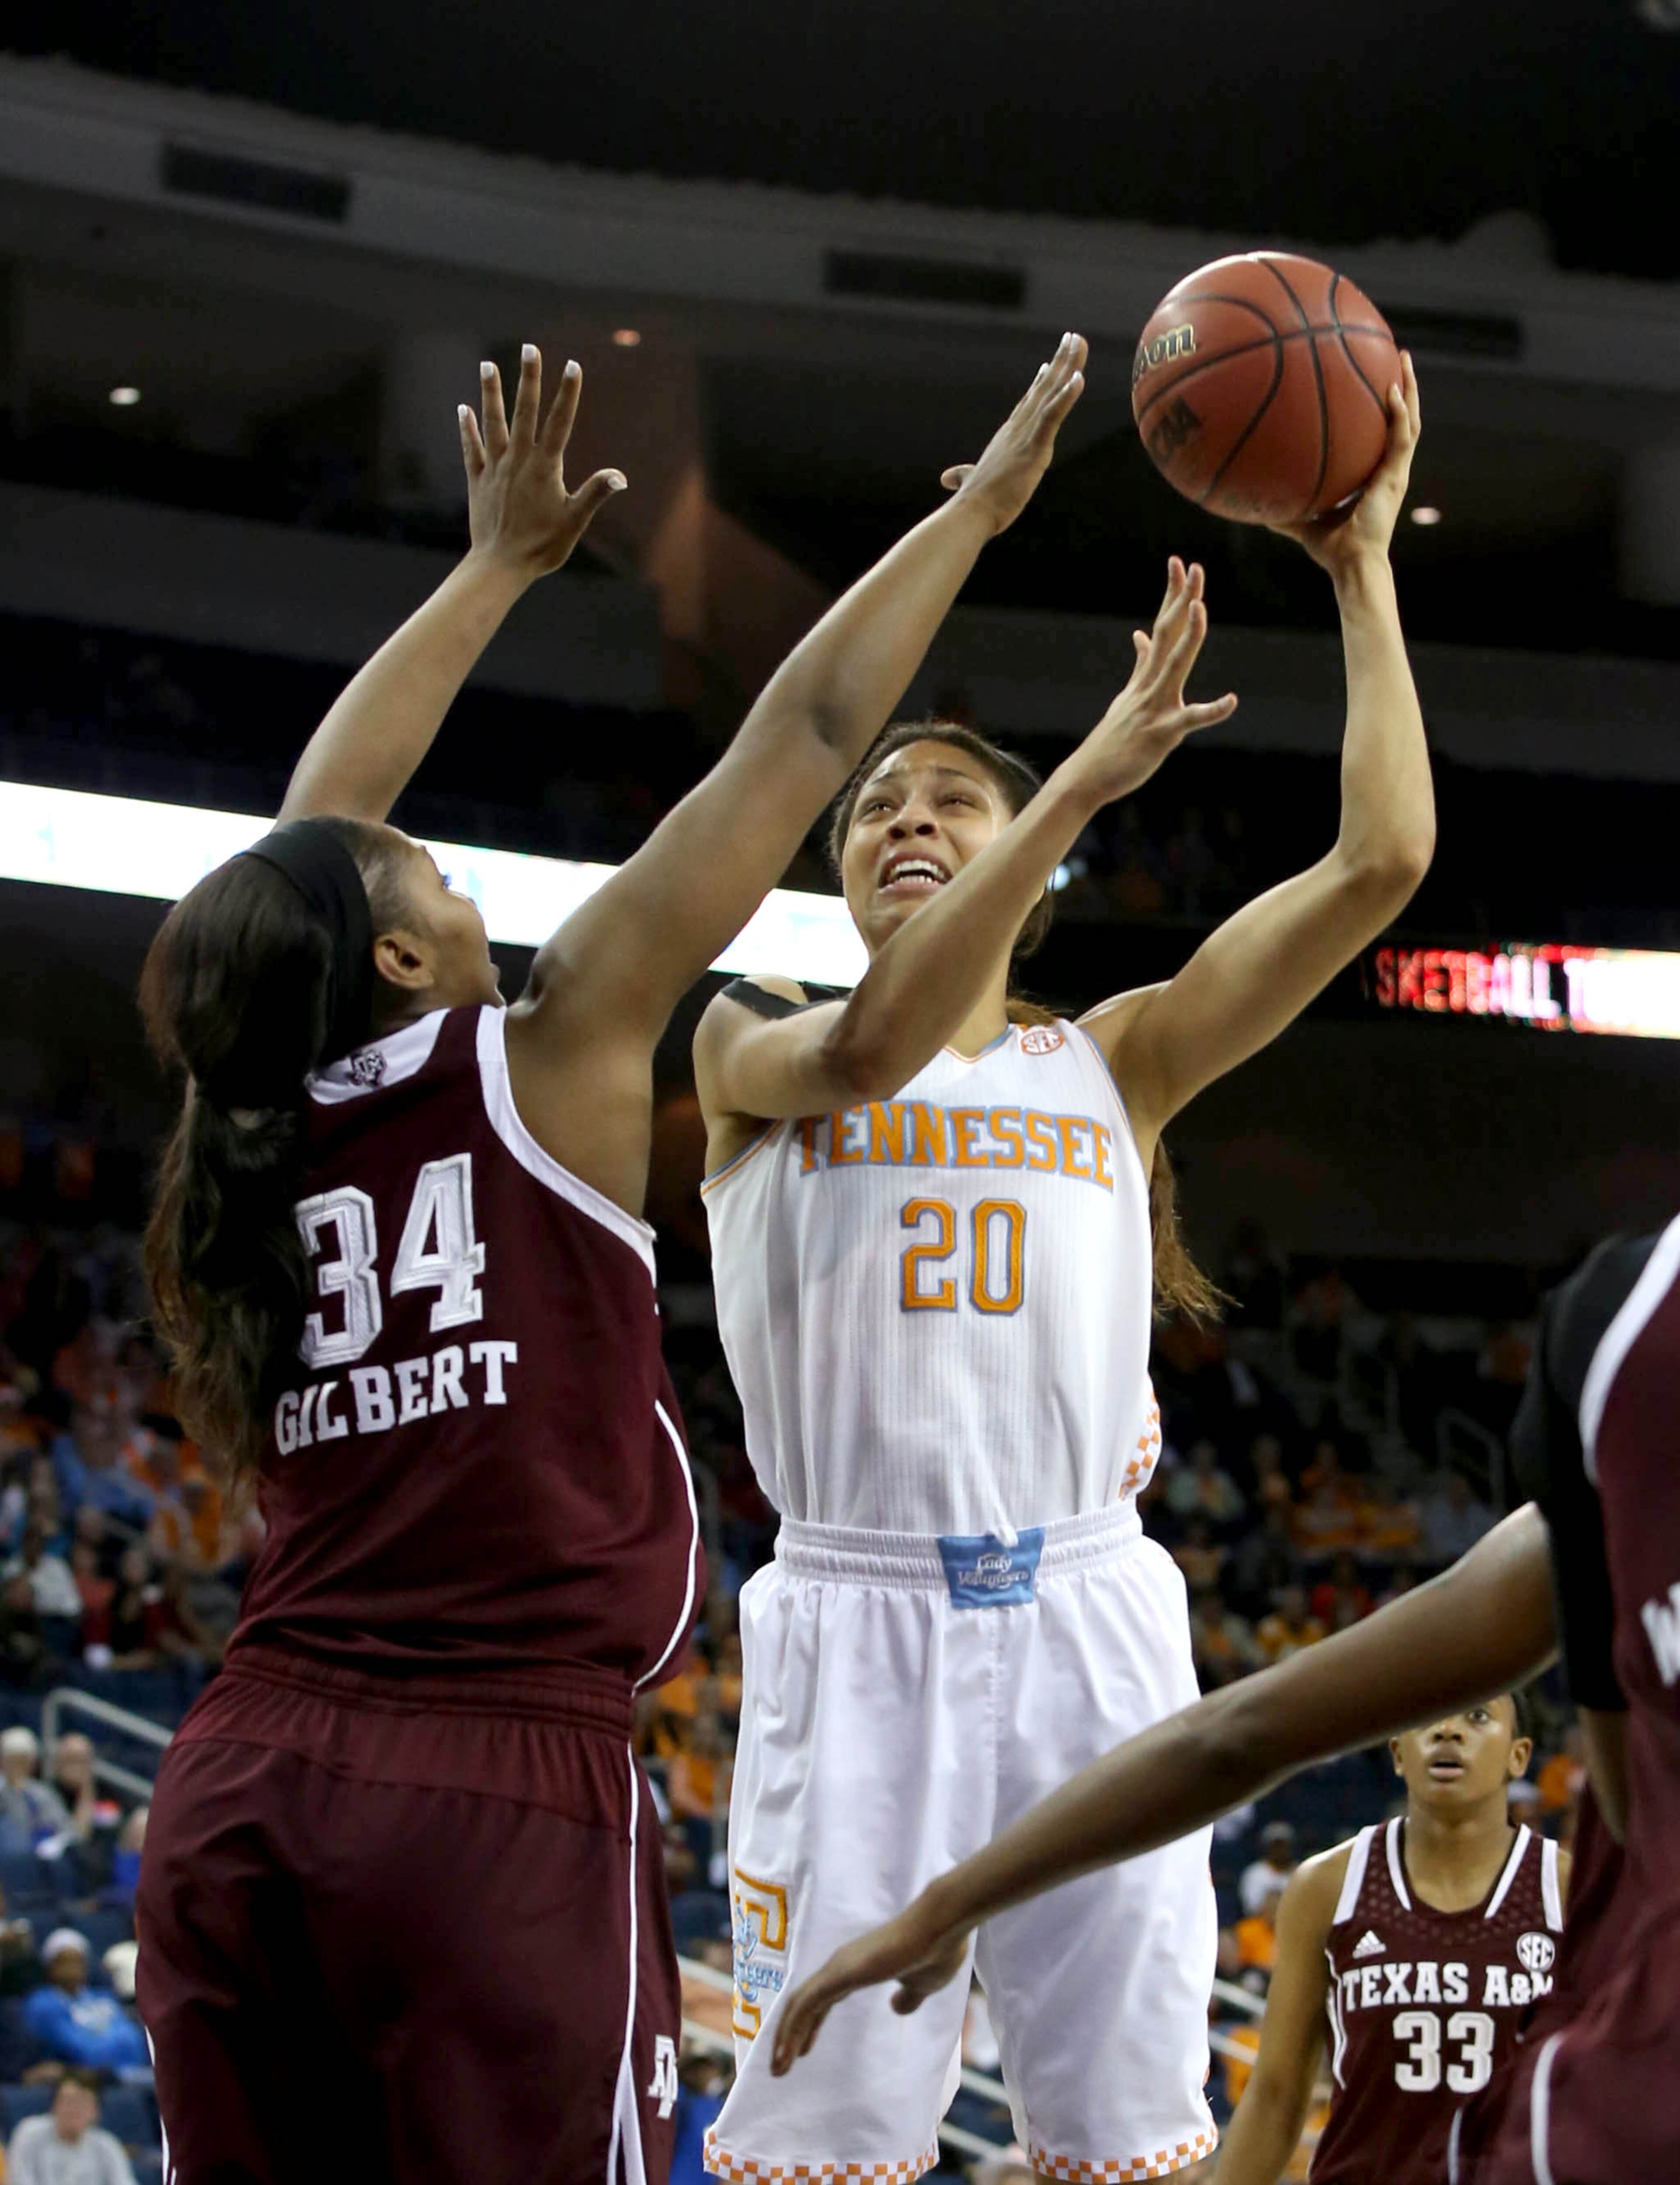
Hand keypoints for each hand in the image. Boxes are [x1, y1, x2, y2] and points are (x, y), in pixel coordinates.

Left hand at [459, 346, 626, 578]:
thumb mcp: (574, 522)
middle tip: (529, 348)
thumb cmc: (541, 548)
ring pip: (493, 423)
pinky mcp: (477, 482)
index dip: (567, 394)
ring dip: (490, 393)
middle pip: (525, 412)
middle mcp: (518, 461)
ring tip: (487, 364)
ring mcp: (495, 469)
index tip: (572, 365)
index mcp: (544, 468)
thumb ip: (594, 494)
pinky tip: (463, 409)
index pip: (559, 423)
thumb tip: (619, 477)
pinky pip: (471, 450)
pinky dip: (467, 429)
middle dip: (529, 378)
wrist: (499, 567)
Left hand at [770, 1900, 972, 2076]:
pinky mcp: (841, 1972)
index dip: (810, 2025)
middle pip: (804, 2004)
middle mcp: (841, 1965)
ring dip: (785, 2037)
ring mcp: (839, 1967)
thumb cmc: (934, 1952)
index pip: (822, 1999)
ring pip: (799, 2005)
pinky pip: (807, 2004)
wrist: (941, 1927)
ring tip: (777, 2069)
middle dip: (789, 2035)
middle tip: (779, 2066)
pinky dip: (793, 2029)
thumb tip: (897, 2008)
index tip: (802, 2051)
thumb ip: (908, 1998)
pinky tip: (787, 2052)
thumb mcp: (921, 1985)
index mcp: (857, 1969)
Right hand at [939, 334, 1087, 535]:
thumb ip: (963, 476)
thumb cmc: (973, 502)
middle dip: (1060, 362)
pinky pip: (1052, 417)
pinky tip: (1079, 379)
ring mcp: (1025, 436)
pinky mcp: (1034, 448)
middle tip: (1073, 337)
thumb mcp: (971, 482)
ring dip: (1067, 367)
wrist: (970, 513)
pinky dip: (1066, 397)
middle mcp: (1017, 429)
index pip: (1028, 404)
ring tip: (1079, 342)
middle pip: (1043, 389)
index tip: (1051, 363)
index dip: (1041, 382)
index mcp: (1009, 436)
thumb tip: (947, 478)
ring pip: (1051, 394)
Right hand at [1062, 558, 1237, 804]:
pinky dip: (1212, 710)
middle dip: (1182, 600)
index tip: (1179, 563)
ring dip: (1188, 636)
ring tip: (1200, 608)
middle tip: (1194, 568)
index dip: (1171, 595)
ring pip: (1175, 665)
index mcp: (1144, 677)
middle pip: (1168, 635)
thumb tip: (1140, 636)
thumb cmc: (1111, 741)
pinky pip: (1191, 720)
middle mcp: (1149, 685)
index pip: (1161, 627)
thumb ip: (1140, 666)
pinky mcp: (1162, 733)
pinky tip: (1232, 701)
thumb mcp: (1126, 697)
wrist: (1087, 775)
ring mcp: (1155, 707)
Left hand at [1270, 352, 1421, 575]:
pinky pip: (1402, 438)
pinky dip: (1399, 414)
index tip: (1376, 380)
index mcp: (1374, 475)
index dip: (1383, 408)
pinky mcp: (1395, 478)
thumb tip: (1253, 505)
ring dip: (1409, 389)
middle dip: (1402, 386)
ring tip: (1402, 359)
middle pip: (1402, 418)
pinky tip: (1393, 391)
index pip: (1383, 433)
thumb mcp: (1302, 522)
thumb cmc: (1331, 549)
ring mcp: (1396, 472)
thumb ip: (1283, 510)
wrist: (1351, 564)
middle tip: (1396, 356)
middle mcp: (1389, 469)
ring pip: (1410, 421)